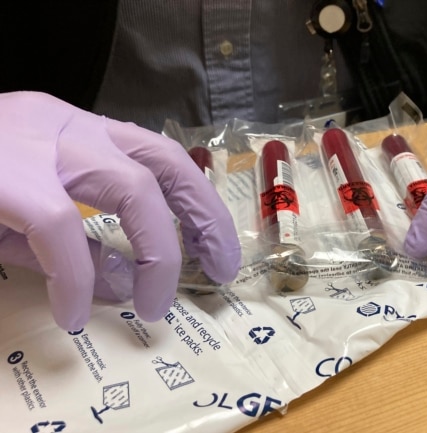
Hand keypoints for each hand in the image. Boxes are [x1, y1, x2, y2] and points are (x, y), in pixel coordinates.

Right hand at [0, 92, 240, 330]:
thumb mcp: (25, 221)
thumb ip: (79, 250)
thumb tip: (128, 283)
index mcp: (73, 130)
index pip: (159, 155)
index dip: (199, 202)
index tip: (217, 249)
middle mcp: (64, 126)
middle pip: (161, 161)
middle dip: (202, 217)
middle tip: (219, 270)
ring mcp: (34, 144)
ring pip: (131, 185)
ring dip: (157, 249)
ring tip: (156, 304)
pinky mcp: (4, 177)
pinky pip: (62, 229)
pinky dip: (77, 277)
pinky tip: (75, 314)